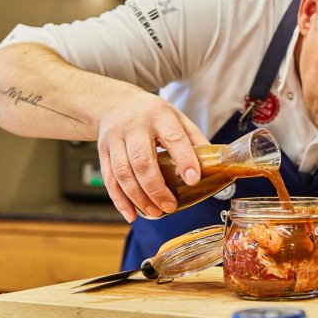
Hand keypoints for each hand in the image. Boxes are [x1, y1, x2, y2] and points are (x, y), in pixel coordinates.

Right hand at [96, 88, 209, 221]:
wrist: (114, 103)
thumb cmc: (151, 113)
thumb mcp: (176, 116)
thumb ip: (194, 138)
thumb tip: (215, 164)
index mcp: (159, 116)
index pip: (172, 138)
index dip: (184, 159)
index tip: (193, 180)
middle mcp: (134, 127)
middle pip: (142, 161)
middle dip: (156, 188)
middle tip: (170, 206)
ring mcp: (115, 140)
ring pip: (123, 173)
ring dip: (139, 197)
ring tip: (155, 212)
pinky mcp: (102, 152)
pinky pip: (109, 179)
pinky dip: (120, 200)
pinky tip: (131, 214)